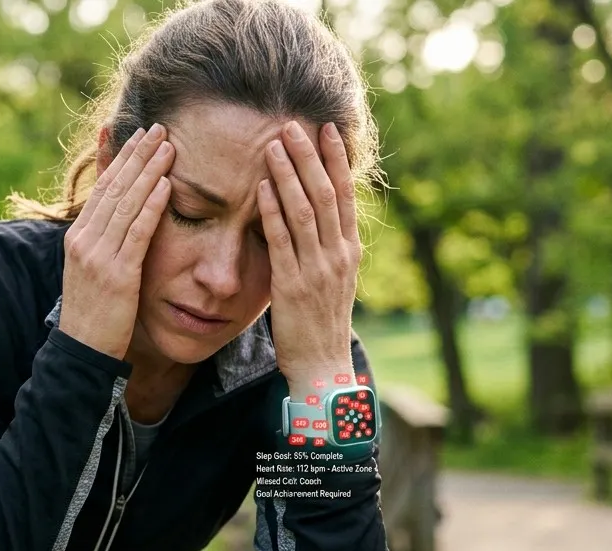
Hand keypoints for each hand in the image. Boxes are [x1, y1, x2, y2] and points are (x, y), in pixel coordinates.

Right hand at [59, 123, 174, 359]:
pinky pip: (137, 232)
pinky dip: (152, 205)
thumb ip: (104, 243)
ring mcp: (98, 256)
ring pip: (126, 203)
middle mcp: (84, 240)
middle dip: (137, 154)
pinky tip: (167, 186)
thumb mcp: (92, 272)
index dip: (121, 158)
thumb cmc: (93, 314)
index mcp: (78, 237)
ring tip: (168, 146)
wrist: (81, 352)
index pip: (101, 187)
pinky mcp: (116, 274)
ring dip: (149, 171)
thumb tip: (117, 222)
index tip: (138, 135)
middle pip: (114, 187)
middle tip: (158, 128)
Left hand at [257, 120, 360, 397]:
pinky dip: (272, 211)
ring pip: (304, 211)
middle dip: (309, 157)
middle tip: (293, 124)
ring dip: (288, 174)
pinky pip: (282, 241)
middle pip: (324, 194)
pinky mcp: (292, 285)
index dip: (336, 160)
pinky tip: (262, 187)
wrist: (321, 365)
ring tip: (273, 144)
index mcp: (349, 250)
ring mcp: (317, 269)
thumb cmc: (321, 323)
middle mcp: (338, 254)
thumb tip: (316, 218)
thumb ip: (325, 248)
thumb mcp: (332, 280)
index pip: (344, 195)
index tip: (327, 129)